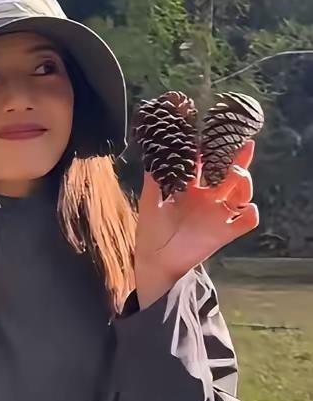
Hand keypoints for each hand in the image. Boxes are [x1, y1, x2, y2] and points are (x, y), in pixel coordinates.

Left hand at [133, 140, 258, 307]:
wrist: (155, 261)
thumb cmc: (150, 232)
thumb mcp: (149, 203)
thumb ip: (152, 181)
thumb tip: (153, 158)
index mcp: (190, 190)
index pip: (206, 166)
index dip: (210, 152)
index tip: (211, 139)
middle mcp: (208, 200)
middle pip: (230, 175)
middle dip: (238, 160)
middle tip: (242, 145)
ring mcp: (217, 215)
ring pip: (242, 193)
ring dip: (245, 182)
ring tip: (236, 174)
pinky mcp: (224, 233)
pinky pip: (246, 221)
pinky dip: (251, 214)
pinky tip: (245, 207)